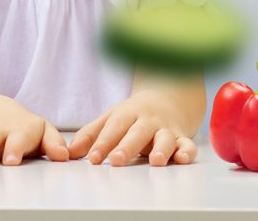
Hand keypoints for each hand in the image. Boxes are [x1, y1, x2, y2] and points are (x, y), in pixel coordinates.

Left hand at [68, 89, 197, 166]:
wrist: (170, 96)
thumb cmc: (136, 113)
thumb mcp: (112, 117)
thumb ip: (91, 135)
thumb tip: (69, 153)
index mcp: (127, 113)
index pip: (114, 127)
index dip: (103, 142)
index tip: (92, 158)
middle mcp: (148, 120)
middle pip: (138, 132)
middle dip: (127, 146)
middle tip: (116, 161)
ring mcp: (166, 128)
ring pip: (165, 138)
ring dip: (161, 149)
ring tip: (155, 161)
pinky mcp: (182, 137)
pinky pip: (188, 144)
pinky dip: (187, 151)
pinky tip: (183, 158)